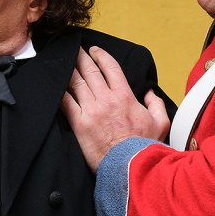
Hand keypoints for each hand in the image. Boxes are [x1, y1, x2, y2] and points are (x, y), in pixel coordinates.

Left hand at [61, 46, 169, 170]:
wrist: (129, 167)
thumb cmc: (144, 147)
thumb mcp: (160, 123)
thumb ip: (155, 104)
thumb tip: (150, 92)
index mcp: (124, 96)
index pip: (111, 67)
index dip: (101, 55)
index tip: (94, 50)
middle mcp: (106, 99)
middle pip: (90, 71)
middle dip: (80, 57)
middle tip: (73, 48)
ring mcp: (91, 110)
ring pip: (76, 83)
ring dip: (69, 69)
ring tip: (63, 60)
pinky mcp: (79, 123)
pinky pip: (66, 102)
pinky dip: (60, 91)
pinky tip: (54, 84)